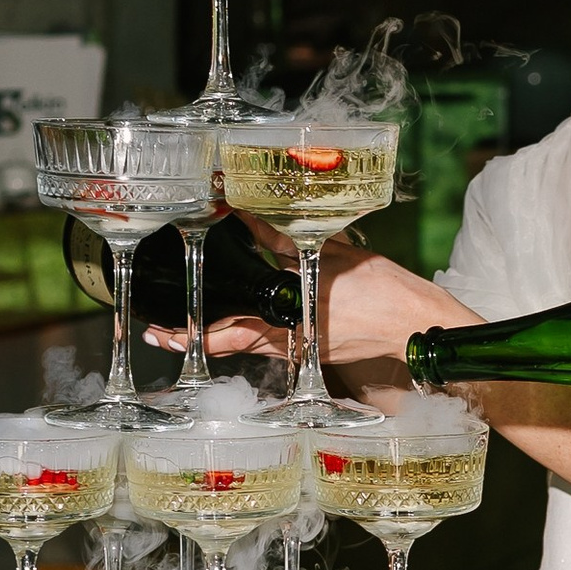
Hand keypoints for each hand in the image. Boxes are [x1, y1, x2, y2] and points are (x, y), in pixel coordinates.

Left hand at [151, 225, 440, 375]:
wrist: (414, 325)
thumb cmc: (380, 290)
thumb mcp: (332, 256)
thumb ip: (288, 240)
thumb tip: (253, 219)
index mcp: (288, 315)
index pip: (228, 328)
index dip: (191, 329)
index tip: (162, 326)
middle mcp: (288, 339)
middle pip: (227, 344)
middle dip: (190, 339)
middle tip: (156, 334)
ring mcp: (300, 348)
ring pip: (246, 345)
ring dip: (214, 338)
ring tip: (180, 332)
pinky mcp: (313, 350)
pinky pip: (271, 344)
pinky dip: (247, 334)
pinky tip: (236, 322)